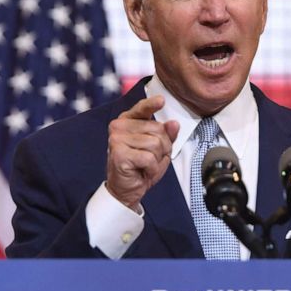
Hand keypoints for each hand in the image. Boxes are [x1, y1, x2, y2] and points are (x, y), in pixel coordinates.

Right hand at [105, 95, 180, 210]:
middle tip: (152, 158)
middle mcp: (119, 126)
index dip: (151, 104)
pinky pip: (149, 158)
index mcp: (128, 121)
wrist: (126, 190)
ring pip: (155, 144)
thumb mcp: (159, 150)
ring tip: (147, 165)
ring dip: (157, 159)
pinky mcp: (119, 153)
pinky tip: (143, 171)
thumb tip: (173, 123)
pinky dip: (152, 168)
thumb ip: (167, 135)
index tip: (161, 100)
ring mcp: (117, 139)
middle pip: (158, 129)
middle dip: (163, 147)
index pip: (142, 108)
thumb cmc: (141, 167)